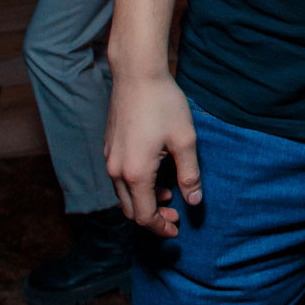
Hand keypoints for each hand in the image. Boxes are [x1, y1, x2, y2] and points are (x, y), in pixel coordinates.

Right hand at [104, 72, 202, 236]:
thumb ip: (190, 174)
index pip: (145, 216)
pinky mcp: (109, 147)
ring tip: (169, 192)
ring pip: (123, 195)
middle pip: (130, 210)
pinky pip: (119, 178)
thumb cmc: (164, 104)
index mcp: (135, 174)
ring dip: (145, 200)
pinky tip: (155, 173)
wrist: (137, 74)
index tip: (178, 230)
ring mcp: (110, 158)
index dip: (161, 227)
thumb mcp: (185, 140)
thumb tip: (195, 201)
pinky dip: (136, 186)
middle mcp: (116, 170)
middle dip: (153, 217)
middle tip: (176, 214)